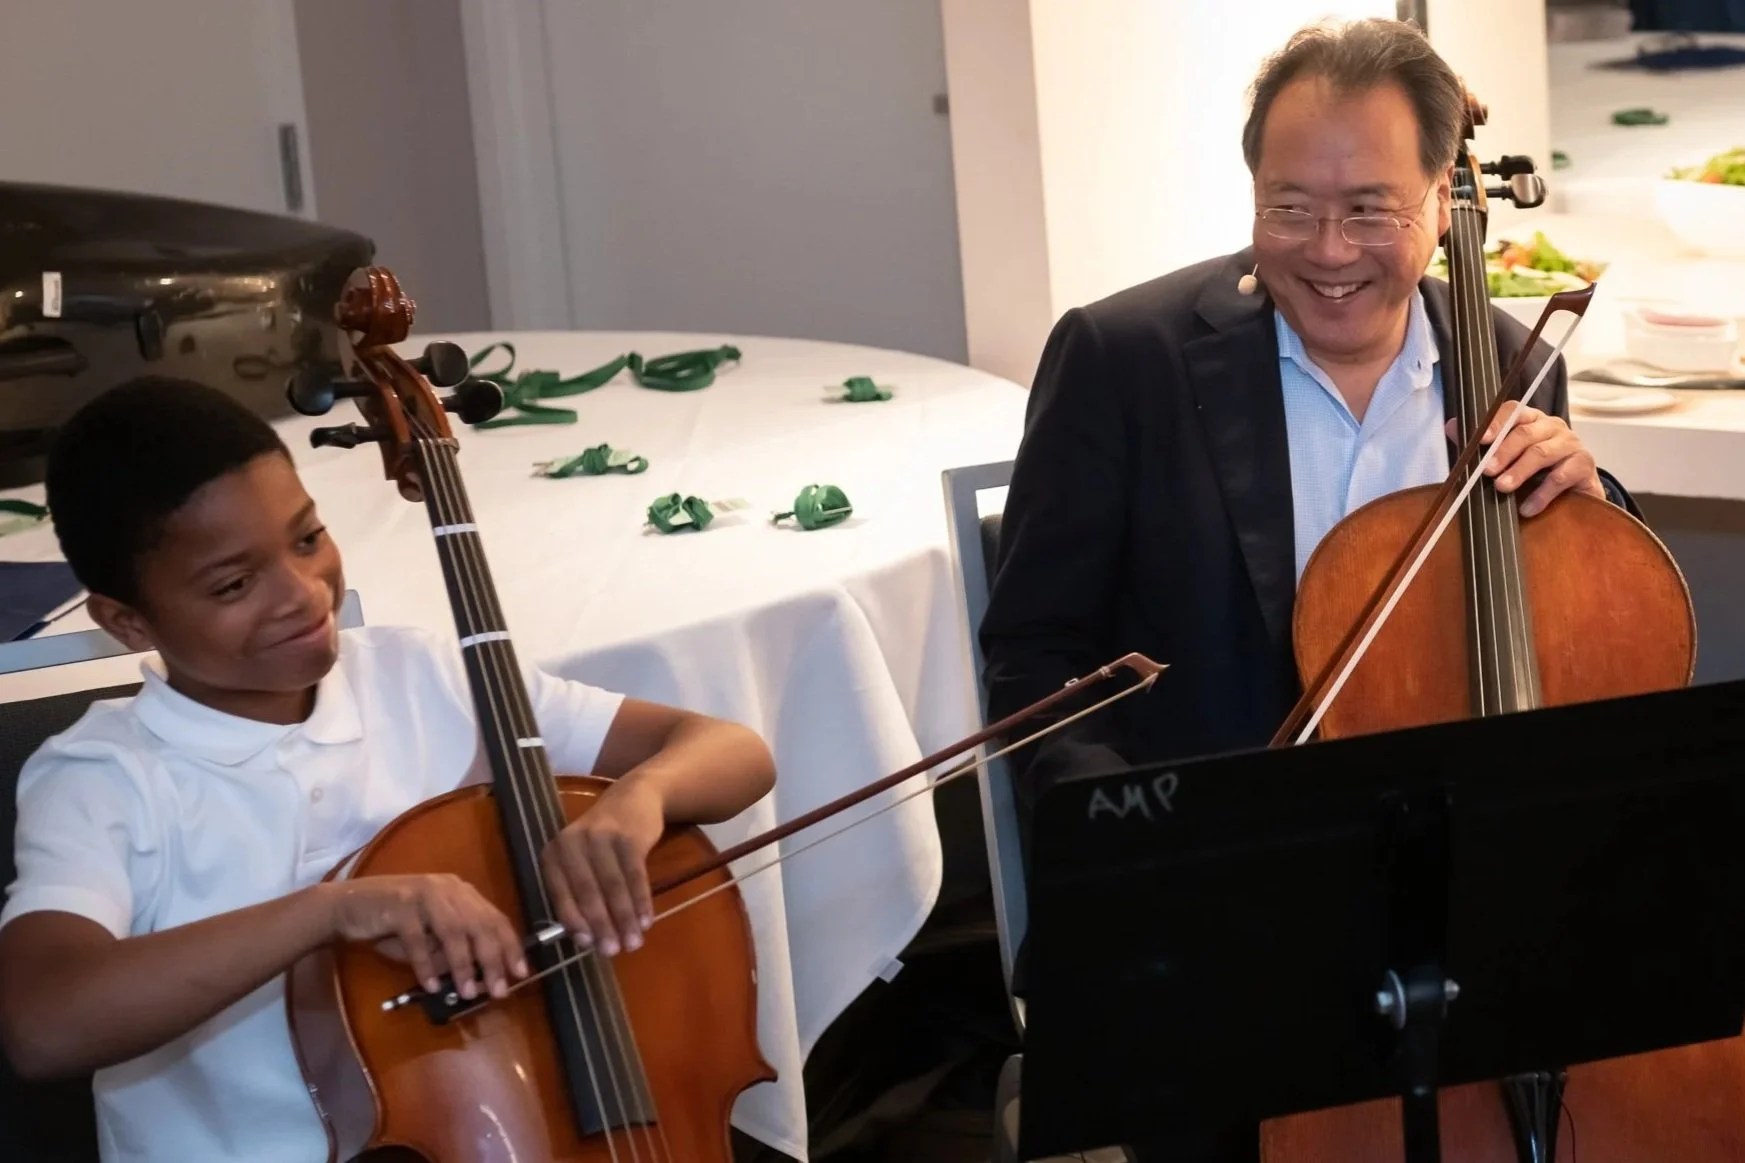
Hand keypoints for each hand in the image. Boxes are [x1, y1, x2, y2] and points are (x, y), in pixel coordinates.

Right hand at [322, 875, 526, 999]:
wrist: (348, 906)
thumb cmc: (393, 924)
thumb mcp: (429, 940)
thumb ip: (451, 953)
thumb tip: (479, 979)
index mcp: (460, 893)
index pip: (495, 918)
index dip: (510, 946)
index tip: (520, 972)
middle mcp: (447, 889)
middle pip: (479, 924)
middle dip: (492, 959)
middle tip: (498, 989)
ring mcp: (424, 894)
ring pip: (453, 931)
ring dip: (462, 965)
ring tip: (466, 992)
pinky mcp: (400, 905)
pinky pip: (418, 939)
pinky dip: (426, 964)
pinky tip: (430, 984)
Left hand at [541, 776, 665, 956]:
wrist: (633, 798)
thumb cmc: (601, 840)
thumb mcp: (580, 859)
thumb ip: (578, 893)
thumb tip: (587, 939)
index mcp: (554, 853)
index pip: (561, 893)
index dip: (574, 921)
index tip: (587, 946)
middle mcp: (573, 842)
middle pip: (588, 892)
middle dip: (602, 926)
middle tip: (613, 951)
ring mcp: (602, 837)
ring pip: (614, 886)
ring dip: (625, 919)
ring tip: (634, 942)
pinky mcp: (629, 837)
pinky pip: (636, 876)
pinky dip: (642, 901)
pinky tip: (647, 920)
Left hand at [1446, 405, 1604, 516]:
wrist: (1572, 496)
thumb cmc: (1534, 473)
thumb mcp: (1505, 458)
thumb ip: (1480, 443)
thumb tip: (1451, 427)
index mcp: (1530, 419)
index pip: (1513, 411)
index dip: (1496, 423)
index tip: (1480, 440)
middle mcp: (1551, 426)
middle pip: (1525, 433)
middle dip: (1502, 452)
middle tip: (1486, 471)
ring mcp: (1570, 443)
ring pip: (1541, 453)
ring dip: (1519, 471)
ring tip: (1502, 488)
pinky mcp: (1584, 464)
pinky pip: (1561, 476)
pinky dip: (1541, 494)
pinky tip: (1527, 509)